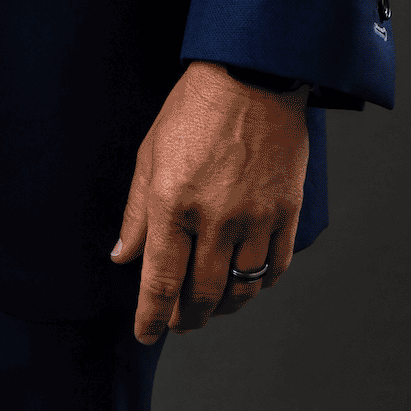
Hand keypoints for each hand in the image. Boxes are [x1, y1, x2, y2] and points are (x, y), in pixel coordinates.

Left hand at [112, 63, 310, 343]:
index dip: (152, 318)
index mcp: (173, 204)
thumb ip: (137, 214)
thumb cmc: (194, 109)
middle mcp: (215, 218)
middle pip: (202, 293)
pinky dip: (259, 285)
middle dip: (187, 318)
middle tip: (180, 324)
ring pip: (241, 287)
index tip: (147, 335)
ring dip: (224, 307)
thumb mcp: (150, 156)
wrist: (253, 76)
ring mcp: (255, 217)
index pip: (160, 282)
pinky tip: (247, 283)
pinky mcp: (286, 211)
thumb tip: (123, 258)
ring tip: (212, 308)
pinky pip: (275, 266)